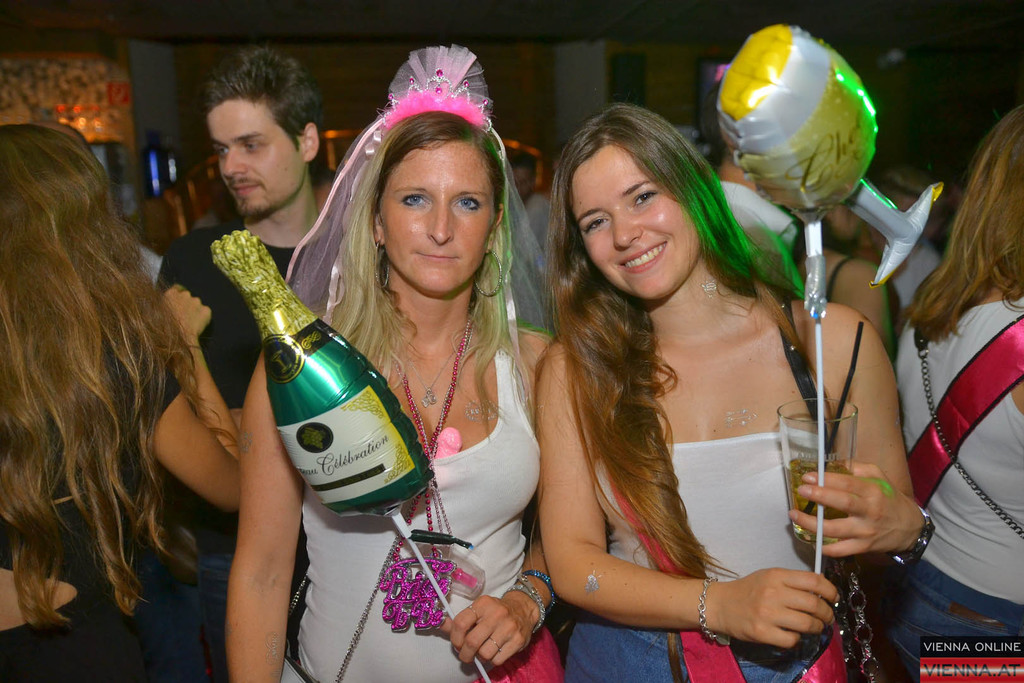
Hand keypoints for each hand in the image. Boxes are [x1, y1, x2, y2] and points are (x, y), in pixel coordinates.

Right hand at [164, 284, 210, 343]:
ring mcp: (197, 301)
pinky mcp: (206, 310)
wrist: (179, 339)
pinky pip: (205, 312)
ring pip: (197, 304)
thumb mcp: (155, 314)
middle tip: (184, 316)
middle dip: (186, 304)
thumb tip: (162, 305)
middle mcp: (185, 294)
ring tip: (190, 323)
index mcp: (171, 294)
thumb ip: (162, 305)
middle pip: (187, 296)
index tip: (179, 302)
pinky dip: (203, 317)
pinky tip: (197, 326)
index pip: (177, 288)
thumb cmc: (164, 329)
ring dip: (195, 310)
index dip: (178, 296)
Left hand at [440, 591, 535, 666]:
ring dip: (479, 658)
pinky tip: (494, 652)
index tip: (457, 643)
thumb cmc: (496, 611)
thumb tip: (441, 624)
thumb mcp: (478, 610)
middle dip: (464, 654)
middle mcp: (497, 614)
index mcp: (483, 604)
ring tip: (481, 652)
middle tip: (465, 655)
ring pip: (485, 653)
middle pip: (471, 641)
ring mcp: (509, 627)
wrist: (523, 608)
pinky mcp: (518, 640)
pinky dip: (492, 660)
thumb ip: (460, 620)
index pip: (460, 623)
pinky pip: (498, 659)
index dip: (454, 638)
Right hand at [710, 569, 836, 647]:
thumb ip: (793, 581)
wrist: (720, 604)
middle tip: (827, 617)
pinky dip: (796, 639)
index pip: (814, 581)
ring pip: (807, 624)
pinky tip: (792, 634)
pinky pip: (792, 639)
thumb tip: (823, 587)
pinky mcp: (762, 632)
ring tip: (815, 627)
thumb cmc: (748, 590)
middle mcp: (773, 593)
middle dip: (827, 614)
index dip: (830, 590)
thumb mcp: (769, 577)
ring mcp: (767, 614)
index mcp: (776, 575)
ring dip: (816, 628)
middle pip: (814, 605)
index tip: (834, 598)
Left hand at [789, 461, 923, 555]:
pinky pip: (841, 550)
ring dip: (812, 523)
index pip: (848, 483)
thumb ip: (857, 468)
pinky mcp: (863, 547)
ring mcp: (866, 531)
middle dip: (819, 496)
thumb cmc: (889, 499)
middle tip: (801, 491)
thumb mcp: (879, 477)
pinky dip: (825, 547)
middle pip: (843, 503)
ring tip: (794, 514)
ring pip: (836, 529)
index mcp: (873, 491)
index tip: (808, 476)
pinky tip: (812, 539)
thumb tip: (832, 463)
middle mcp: (870, 511)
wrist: (909, 529)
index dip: (827, 479)